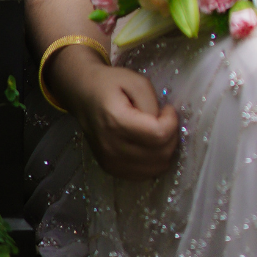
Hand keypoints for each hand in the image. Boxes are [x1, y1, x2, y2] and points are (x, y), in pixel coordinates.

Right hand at [48, 45, 179, 178]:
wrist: (84, 95)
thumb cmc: (110, 84)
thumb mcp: (135, 81)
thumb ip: (151, 102)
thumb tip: (161, 122)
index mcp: (117, 121)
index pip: (158, 134)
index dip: (171, 121)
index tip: (167, 108)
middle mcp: (112, 147)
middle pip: (159, 154)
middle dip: (172, 135)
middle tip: (166, 119)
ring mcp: (110, 162)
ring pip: (154, 168)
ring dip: (165, 150)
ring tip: (159, 131)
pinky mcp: (111, 168)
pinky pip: (143, 175)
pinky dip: (154, 162)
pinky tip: (151, 145)